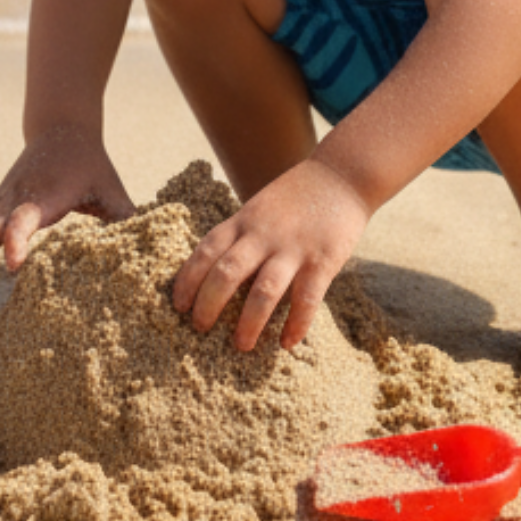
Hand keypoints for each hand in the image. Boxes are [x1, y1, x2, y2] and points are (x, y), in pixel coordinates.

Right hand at [0, 127, 135, 289]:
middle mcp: (18, 194)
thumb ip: (124, 218)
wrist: (62, 129)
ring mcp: (3, 196)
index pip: (25, 219)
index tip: (12, 268)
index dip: (17, 241)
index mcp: (47, 194)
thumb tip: (142, 250)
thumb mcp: (112, 188)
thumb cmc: (91, 164)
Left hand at [171, 155, 370, 352]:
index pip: (206, 250)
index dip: (188, 279)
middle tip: (200, 328)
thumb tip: (217, 276)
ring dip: (249, 323)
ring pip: (263, 291)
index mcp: (244, 220)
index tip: (178, 305)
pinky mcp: (323, 260)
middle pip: (226, 273)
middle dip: (209, 305)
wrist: (342, 174)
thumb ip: (241, 235)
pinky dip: (295, 324)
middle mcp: (263, 234)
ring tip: (241, 345)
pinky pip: (306, 299)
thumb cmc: (297, 196)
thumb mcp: (260, 207)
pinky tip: (286, 342)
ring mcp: (293, 247)